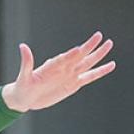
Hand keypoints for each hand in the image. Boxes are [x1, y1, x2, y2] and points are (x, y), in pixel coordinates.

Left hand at [1, 32, 115, 111]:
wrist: (26, 98)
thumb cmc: (23, 87)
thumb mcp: (24, 76)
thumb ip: (27, 62)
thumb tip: (22, 46)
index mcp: (53, 66)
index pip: (64, 58)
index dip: (71, 54)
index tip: (80, 49)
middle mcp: (64, 68)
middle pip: (80, 56)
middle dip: (90, 47)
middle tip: (100, 35)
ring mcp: (70, 75)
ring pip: (88, 64)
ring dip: (98, 55)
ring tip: (109, 44)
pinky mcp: (74, 84)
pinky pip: (90, 77)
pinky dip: (100, 71)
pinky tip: (110, 65)